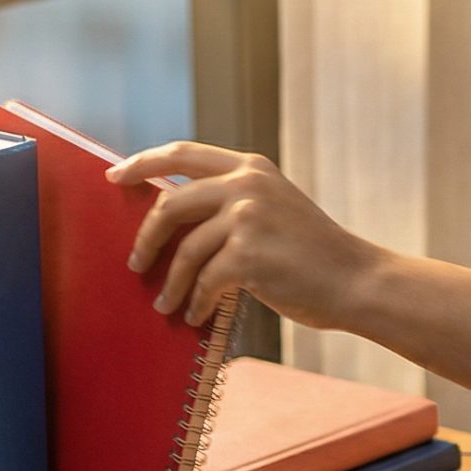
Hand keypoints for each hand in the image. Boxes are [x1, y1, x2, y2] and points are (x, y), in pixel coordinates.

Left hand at [107, 142, 385, 330]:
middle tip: (135, 262)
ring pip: (185, 251)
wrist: (356, 280)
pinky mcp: (247, 255)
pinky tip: (197, 316)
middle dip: (146, 237)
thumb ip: (233, 203)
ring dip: (172, 283)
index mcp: (251, 167)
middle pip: (170, 203)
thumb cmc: (314, 255)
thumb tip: (174, 222)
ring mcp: (247, 217)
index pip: (182, 153)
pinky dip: (196, 303)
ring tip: (167, 304)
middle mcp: (246, 184)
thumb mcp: (275, 208)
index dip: (143, 162)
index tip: (114, 176)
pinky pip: (204, 282)